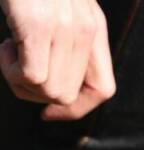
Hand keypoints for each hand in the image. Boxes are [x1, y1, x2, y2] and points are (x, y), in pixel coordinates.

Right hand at [0, 0, 114, 120]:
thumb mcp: (59, 7)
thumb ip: (68, 38)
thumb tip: (53, 83)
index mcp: (94, 27)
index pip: (102, 88)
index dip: (75, 110)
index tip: (47, 113)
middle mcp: (86, 29)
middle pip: (69, 95)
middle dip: (36, 92)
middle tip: (18, 63)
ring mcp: (66, 27)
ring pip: (52, 91)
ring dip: (20, 80)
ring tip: (10, 47)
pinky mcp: (38, 24)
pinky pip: (32, 76)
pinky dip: (11, 71)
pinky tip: (5, 46)